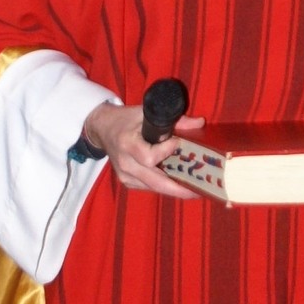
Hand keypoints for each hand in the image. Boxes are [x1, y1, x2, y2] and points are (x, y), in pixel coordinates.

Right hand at [82, 101, 205, 197]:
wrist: (102, 129)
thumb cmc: (126, 119)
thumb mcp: (146, 113)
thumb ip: (174, 119)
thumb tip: (200, 123)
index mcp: (127, 144)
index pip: (149, 157)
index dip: (166, 152)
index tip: (178, 142)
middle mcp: (125, 163)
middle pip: (155, 182)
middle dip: (179, 188)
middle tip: (200, 190)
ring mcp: (125, 175)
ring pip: (154, 187)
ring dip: (175, 189)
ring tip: (196, 189)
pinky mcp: (127, 181)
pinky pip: (149, 187)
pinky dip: (165, 186)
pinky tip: (180, 184)